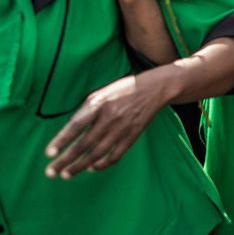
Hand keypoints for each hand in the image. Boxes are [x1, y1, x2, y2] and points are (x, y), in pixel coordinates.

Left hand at [44, 73, 170, 178]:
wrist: (154, 89)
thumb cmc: (122, 90)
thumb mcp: (101, 94)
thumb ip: (86, 111)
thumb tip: (69, 132)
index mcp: (99, 104)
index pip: (76, 125)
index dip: (62, 140)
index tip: (49, 153)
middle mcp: (110, 118)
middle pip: (84, 144)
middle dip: (66, 160)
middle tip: (51, 172)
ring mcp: (122, 128)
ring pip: (97, 153)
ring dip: (80, 166)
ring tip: (66, 175)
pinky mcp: (133, 135)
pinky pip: (116, 154)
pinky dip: (103, 164)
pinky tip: (92, 168)